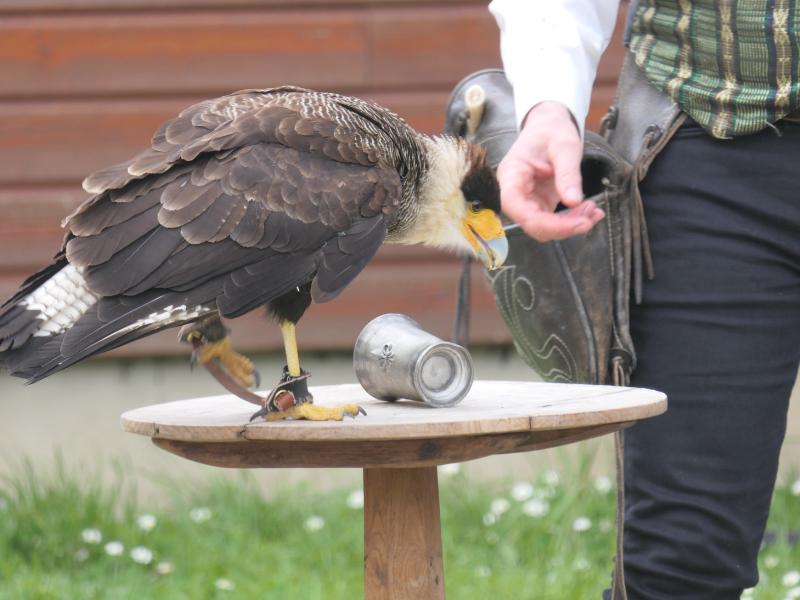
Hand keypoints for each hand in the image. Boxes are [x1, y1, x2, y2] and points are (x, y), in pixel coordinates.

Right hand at [497, 101, 604, 241]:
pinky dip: (573, 220)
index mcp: (511, 176)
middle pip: (532, 224)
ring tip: (593, 211)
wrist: (549, 127)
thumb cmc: (551, 131)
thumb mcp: (564, 145)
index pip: (520, 211)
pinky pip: (554, 221)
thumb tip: (574, 201)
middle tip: (590, 217)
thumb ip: (568, 173)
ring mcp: (526, 201)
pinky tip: (590, 212)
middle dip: (563, 227)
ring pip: (544, 227)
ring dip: (571, 225)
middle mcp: (514, 193)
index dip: (547, 224)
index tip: (577, 223)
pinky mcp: (539, 204)